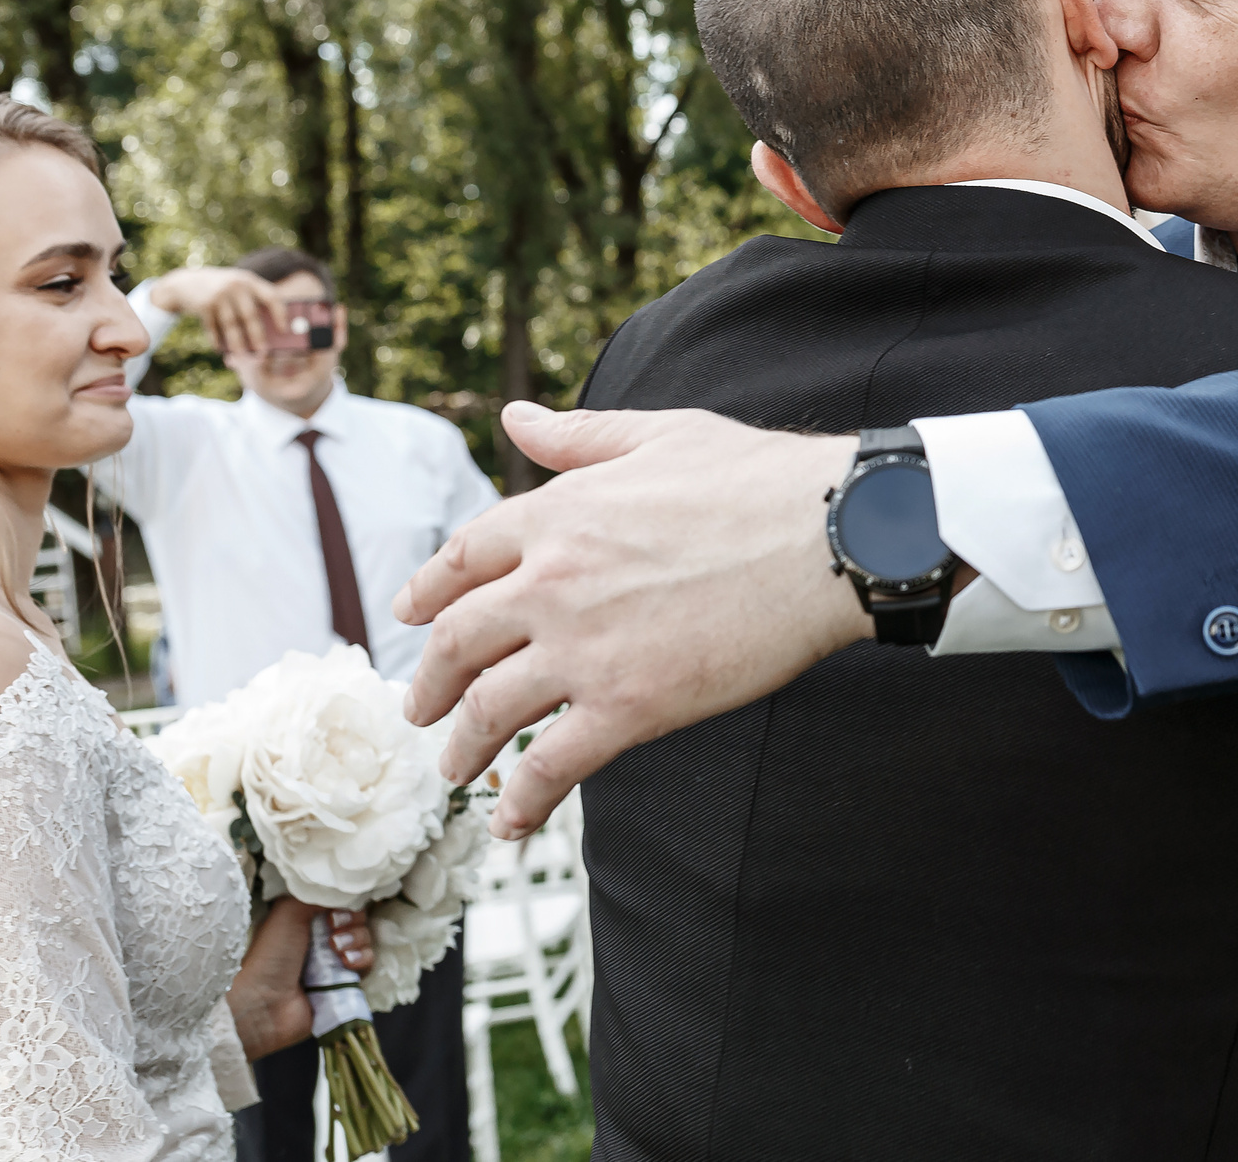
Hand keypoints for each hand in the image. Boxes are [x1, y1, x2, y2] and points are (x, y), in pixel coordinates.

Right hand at [146, 266, 290, 354]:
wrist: (185, 282)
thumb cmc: (222, 291)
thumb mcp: (238, 289)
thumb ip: (253, 303)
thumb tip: (270, 334)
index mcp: (250, 281)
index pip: (271, 297)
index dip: (280, 314)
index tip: (285, 331)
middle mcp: (236, 285)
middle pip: (250, 315)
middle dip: (257, 337)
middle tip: (264, 354)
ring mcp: (218, 294)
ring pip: (231, 325)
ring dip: (237, 344)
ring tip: (242, 358)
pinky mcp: (203, 304)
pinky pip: (213, 327)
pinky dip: (217, 339)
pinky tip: (219, 349)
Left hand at [228, 901, 370, 1060]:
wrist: (266, 1003)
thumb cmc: (271, 954)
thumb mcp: (287, 911)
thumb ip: (316, 893)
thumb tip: (343, 889)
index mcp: (304, 918)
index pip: (339, 900)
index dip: (344, 901)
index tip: (335, 909)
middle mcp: (321, 937)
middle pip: (356, 917)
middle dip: (351, 920)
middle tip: (334, 929)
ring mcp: (334, 960)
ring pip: (364, 938)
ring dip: (356, 940)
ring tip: (337, 950)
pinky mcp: (345, 981)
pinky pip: (367, 963)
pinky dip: (362, 960)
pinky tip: (346, 964)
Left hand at [395, 404, 872, 837]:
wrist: (828, 536)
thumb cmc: (757, 479)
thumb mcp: (659, 434)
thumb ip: (579, 435)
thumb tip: (516, 417)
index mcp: (555, 513)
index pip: (461, 559)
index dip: (425, 592)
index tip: (410, 616)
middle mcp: (550, 582)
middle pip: (455, 641)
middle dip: (429, 683)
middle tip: (421, 709)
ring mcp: (584, 649)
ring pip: (488, 711)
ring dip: (463, 747)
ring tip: (457, 769)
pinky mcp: (629, 706)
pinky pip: (550, 766)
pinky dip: (522, 800)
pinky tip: (511, 821)